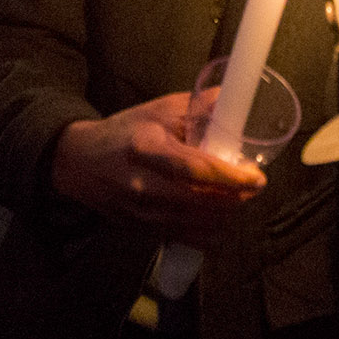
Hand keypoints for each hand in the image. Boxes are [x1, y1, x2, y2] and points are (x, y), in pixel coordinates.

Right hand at [51, 92, 263, 235]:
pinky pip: (190, 238)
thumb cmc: (122, 133)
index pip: (197, 171)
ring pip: (201, 225)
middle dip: (236, 196)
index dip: (232, 178)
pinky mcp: (146, 231)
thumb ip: (198, 107)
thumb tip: (233, 100)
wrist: (81, 164)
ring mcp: (144, 214)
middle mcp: (145, 187)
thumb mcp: (158, 111)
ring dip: (226, 212)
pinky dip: (211, 228)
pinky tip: (215, 212)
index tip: (257, 178)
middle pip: (204, 202)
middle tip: (250, 183)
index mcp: (148, 150)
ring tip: (234, 195)